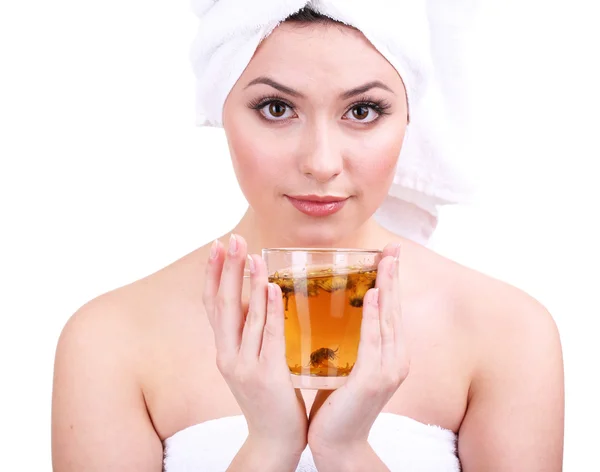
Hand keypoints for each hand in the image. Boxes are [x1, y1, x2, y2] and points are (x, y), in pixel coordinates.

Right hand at [203, 234, 307, 457]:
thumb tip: (260, 299)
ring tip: (254, 256)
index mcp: (224, 351)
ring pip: (244, 318)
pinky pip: (267, 336)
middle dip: (227, 270)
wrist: (274, 440)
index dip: (213, 275)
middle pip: (222, 305)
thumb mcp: (252, 363)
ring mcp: (244, 366)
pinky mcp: (266, 376)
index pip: (213, 306)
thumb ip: (251, 335)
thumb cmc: (269, 398)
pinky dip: (268, 310)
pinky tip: (272, 288)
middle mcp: (227, 356)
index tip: (217, 247)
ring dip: (249, 284)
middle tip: (233, 240)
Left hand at [307, 243, 408, 458]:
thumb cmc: (337, 403)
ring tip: (385, 261)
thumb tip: (333, 314)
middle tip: (392, 248)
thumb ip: (349, 342)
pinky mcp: (373, 380)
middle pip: (395, 309)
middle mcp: (396, 359)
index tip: (389, 254)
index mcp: (390, 354)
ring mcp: (388, 370)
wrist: (338, 443)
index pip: (391, 310)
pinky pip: (374, 341)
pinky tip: (372, 296)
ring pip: (388, 320)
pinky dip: (374, 317)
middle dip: (394, 276)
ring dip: (387, 288)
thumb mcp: (347, 366)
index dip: (391, 281)